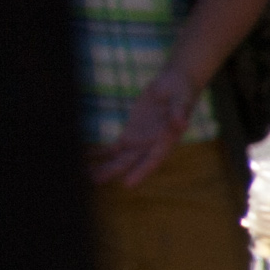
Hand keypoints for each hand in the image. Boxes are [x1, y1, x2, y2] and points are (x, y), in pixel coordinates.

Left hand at [90, 69, 196, 186]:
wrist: (174, 85)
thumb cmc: (181, 92)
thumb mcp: (181, 100)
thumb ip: (179, 112)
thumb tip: (181, 123)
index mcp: (165, 141)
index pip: (152, 159)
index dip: (140, 172)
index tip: (127, 184)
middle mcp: (151, 145)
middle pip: (130, 162)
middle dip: (113, 172)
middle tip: (95, 181)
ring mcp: (139, 141)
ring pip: (120, 158)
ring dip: (104, 167)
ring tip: (87, 175)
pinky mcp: (130, 133)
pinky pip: (114, 148)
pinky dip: (101, 154)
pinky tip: (88, 159)